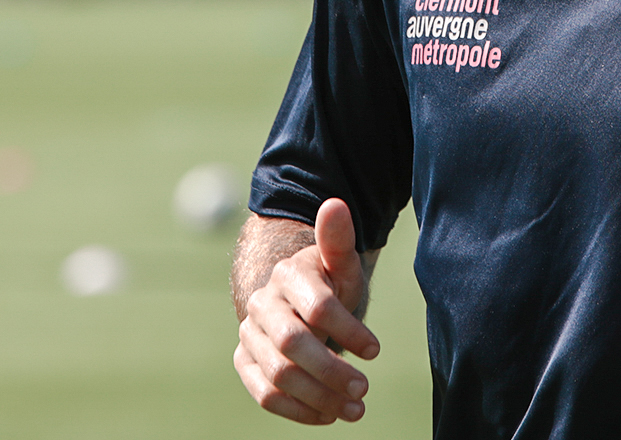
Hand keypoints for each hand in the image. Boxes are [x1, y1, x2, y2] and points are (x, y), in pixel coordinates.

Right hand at [234, 198, 380, 423]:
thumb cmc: (328, 283)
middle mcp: (262, 304)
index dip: (348, 330)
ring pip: (278, 374)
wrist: (296, 301)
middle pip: (293, 345)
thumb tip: (335, 203)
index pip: (317, 307)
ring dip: (319, 397)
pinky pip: (265, 394)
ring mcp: (249, 335)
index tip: (375, 350)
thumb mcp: (340, 263)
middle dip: (332, 371)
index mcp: (287, 276)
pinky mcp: (244, 362)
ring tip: (354, 410)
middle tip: (364, 389)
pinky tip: (327, 416)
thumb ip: (338, 239)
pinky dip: (297, 410)